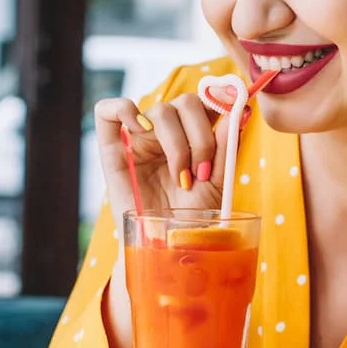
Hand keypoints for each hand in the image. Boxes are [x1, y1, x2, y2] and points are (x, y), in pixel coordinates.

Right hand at [92, 89, 241, 229]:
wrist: (169, 246)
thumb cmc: (193, 217)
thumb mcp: (220, 182)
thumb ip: (226, 146)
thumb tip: (240, 112)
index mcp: (193, 135)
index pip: (205, 102)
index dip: (220, 101)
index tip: (238, 111)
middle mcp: (167, 132)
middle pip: (186, 103)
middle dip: (202, 136)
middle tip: (203, 171)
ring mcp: (140, 138)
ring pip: (161, 110)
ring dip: (179, 143)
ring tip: (183, 177)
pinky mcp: (112, 150)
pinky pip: (106, 112)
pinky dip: (122, 109)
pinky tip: (142, 130)